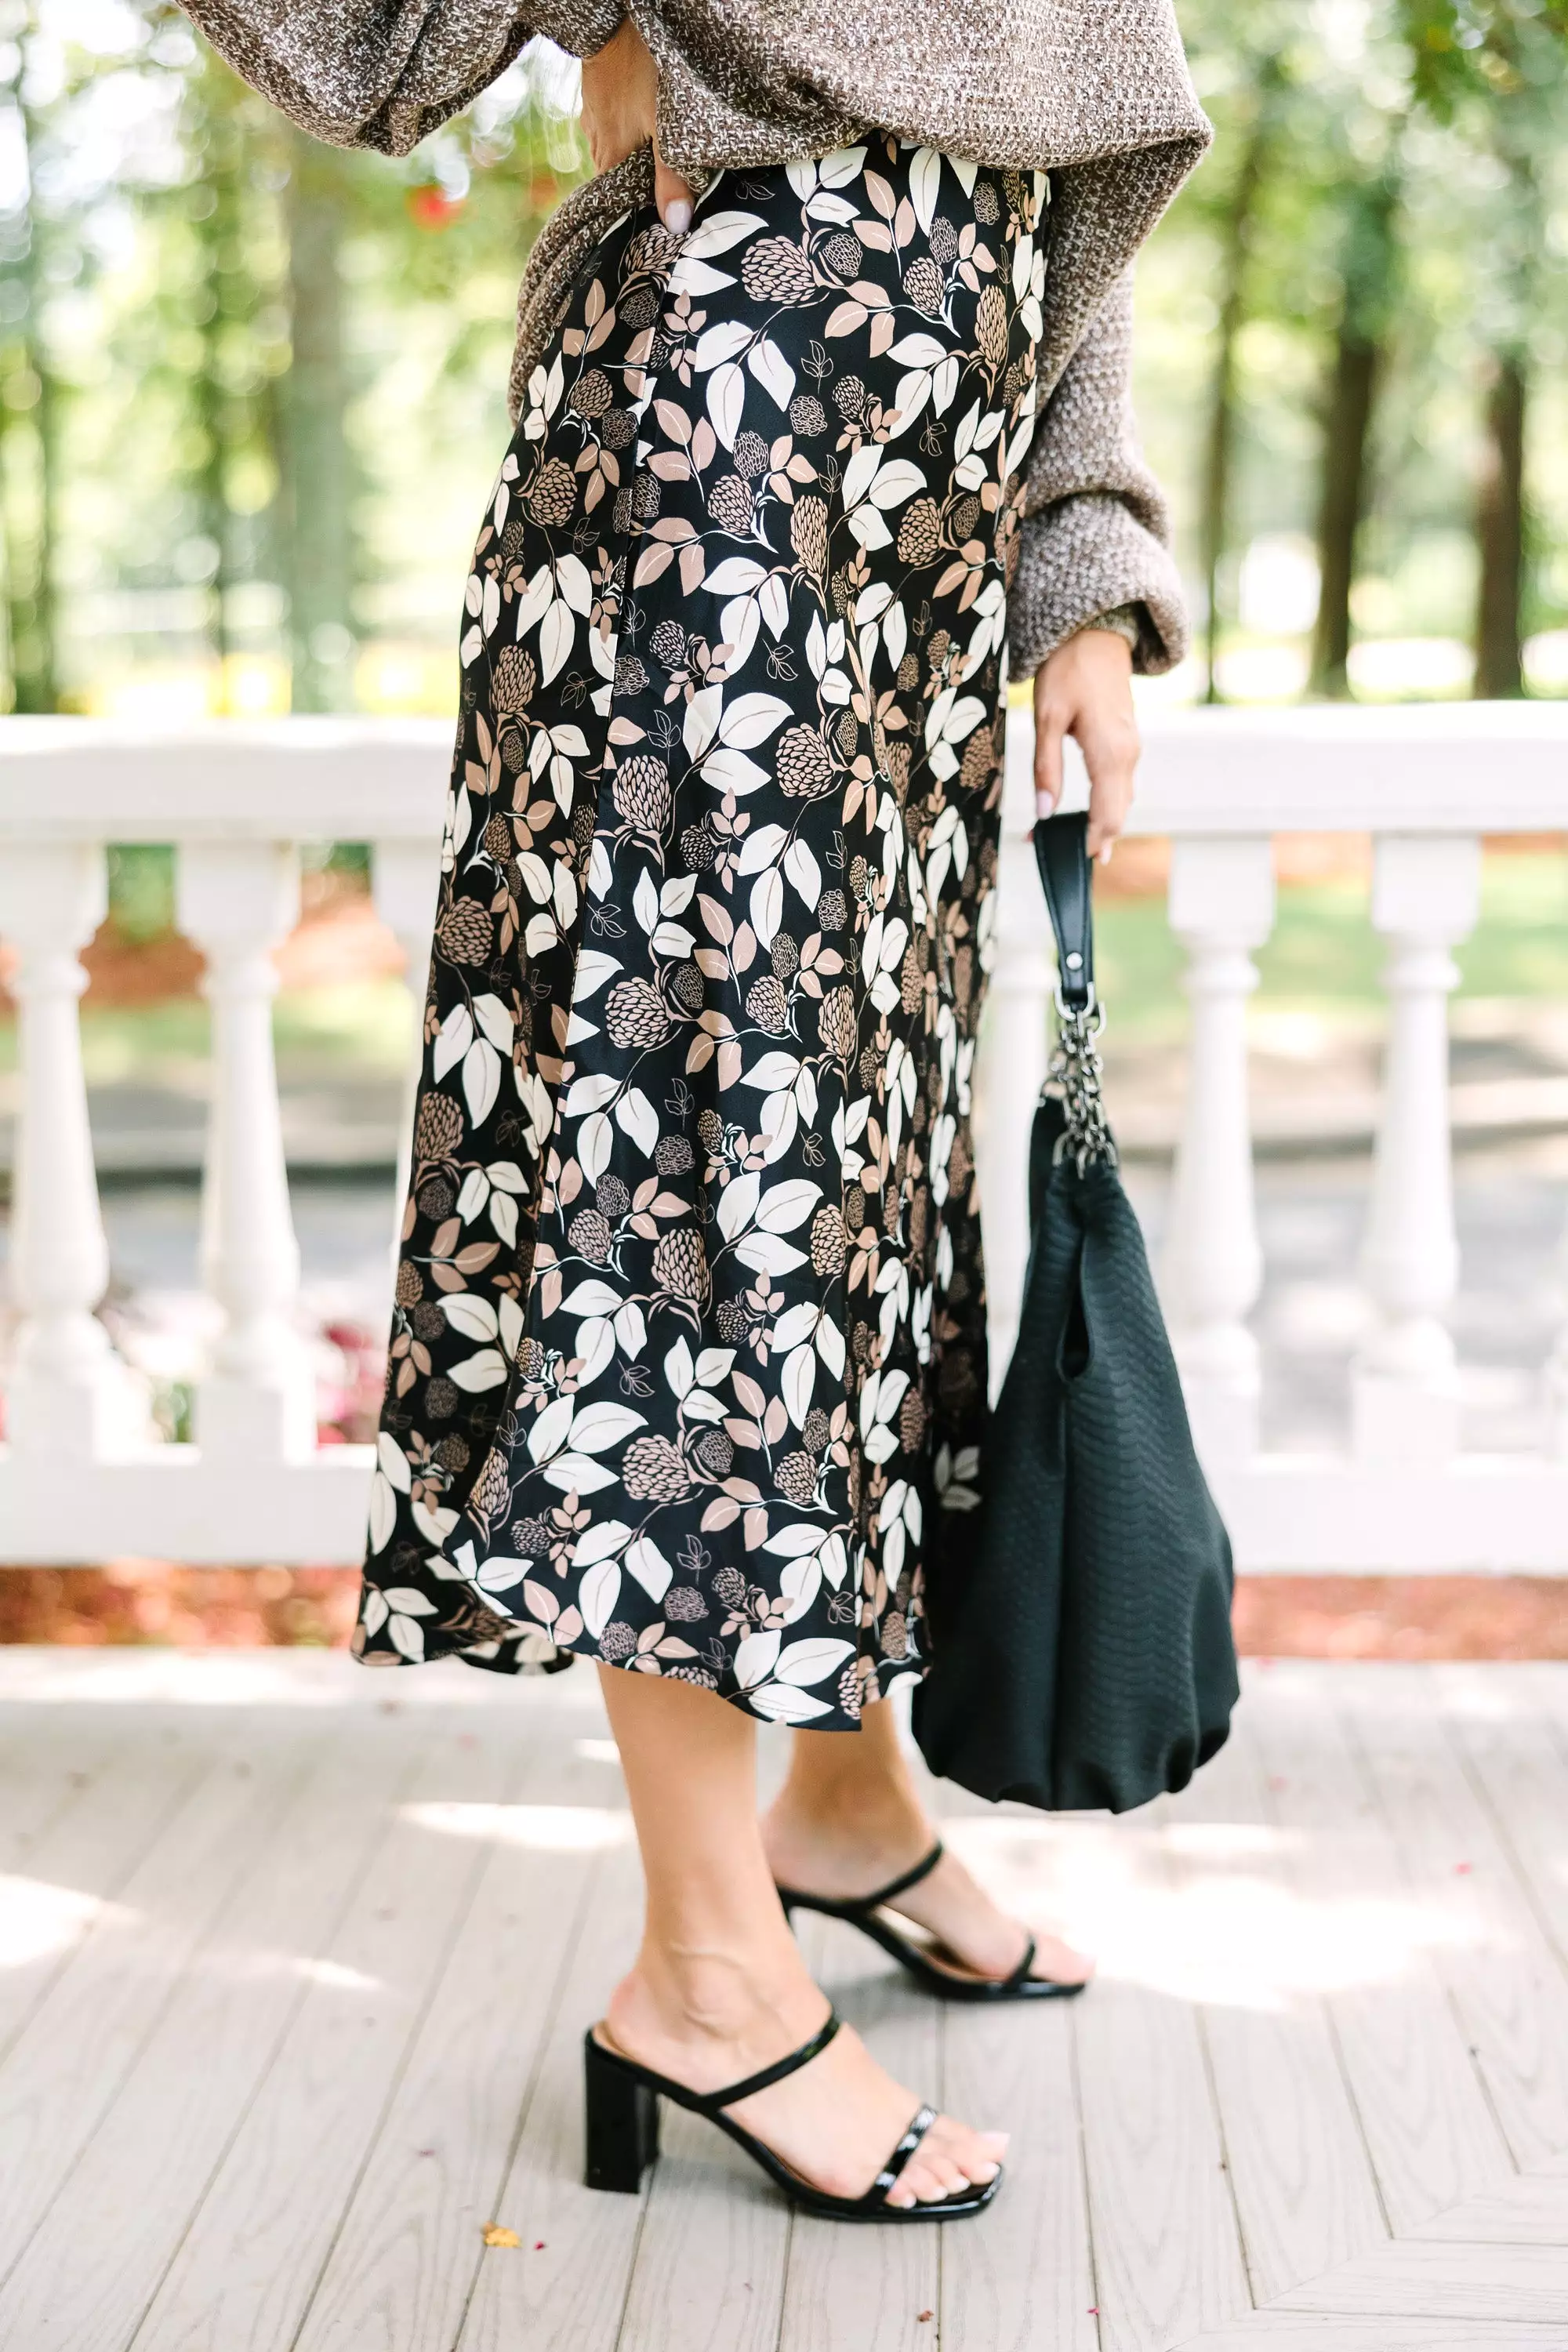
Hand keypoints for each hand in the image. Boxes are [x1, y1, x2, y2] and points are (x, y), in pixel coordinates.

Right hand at [579, 18, 695, 231]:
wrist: (612, 22)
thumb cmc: (641, 73)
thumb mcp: (665, 127)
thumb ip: (671, 177)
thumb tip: (676, 225)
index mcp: (609, 159)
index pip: (619, 200)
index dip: (638, 207)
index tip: (657, 211)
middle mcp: (595, 143)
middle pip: (618, 176)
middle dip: (639, 180)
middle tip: (664, 181)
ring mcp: (592, 118)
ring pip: (614, 148)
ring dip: (632, 153)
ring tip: (655, 149)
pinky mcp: (595, 97)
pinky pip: (610, 125)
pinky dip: (626, 129)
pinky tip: (641, 121)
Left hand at [1032, 627, 1139, 861]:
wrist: (1096, 634)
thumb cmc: (1068, 671)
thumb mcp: (1046, 719)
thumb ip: (1046, 768)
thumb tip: (1044, 813)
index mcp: (1111, 754)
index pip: (1107, 817)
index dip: (1088, 843)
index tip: (1061, 856)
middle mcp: (1128, 756)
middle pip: (1118, 816)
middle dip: (1092, 840)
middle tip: (1056, 854)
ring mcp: (1131, 750)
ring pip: (1121, 803)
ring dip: (1098, 825)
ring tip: (1065, 840)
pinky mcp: (1127, 743)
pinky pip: (1120, 786)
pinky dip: (1104, 806)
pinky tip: (1084, 816)